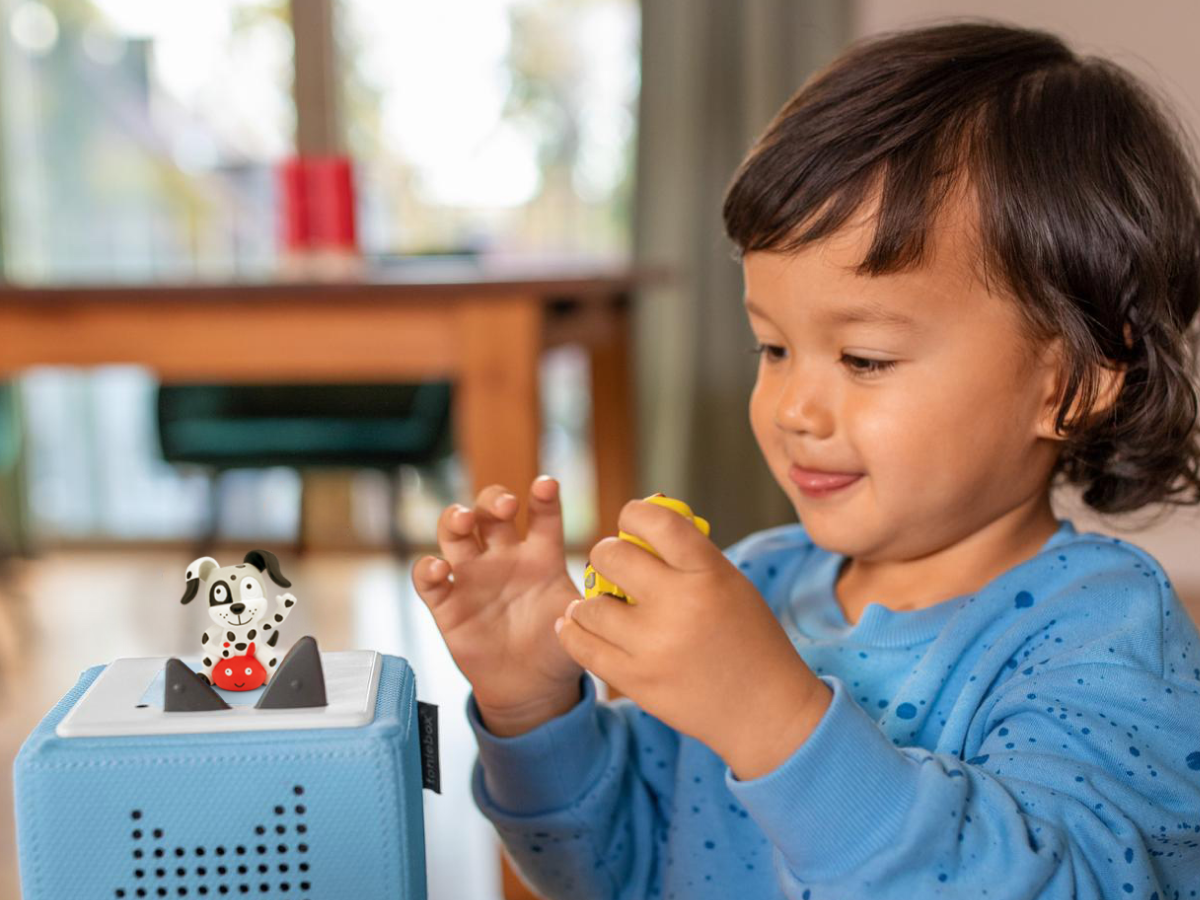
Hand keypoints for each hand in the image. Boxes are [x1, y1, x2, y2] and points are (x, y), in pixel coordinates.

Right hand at [412, 477, 583, 735]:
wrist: (531, 689)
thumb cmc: (557, 648)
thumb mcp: (577, 622)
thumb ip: (588, 604)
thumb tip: (607, 591)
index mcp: (540, 557)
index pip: (542, 516)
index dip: (543, 498)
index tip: (547, 485)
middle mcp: (504, 558)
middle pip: (489, 511)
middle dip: (493, 499)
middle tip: (506, 505)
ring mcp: (473, 577)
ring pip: (455, 533)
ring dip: (454, 519)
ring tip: (462, 519)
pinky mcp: (448, 604)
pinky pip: (430, 580)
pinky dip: (429, 569)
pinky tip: (441, 568)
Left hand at [556, 498, 831, 779]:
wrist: (764, 710)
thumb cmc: (748, 639)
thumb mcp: (731, 585)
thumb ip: (688, 556)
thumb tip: (637, 526)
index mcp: (708, 573)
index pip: (656, 521)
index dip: (634, 513)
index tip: (630, 521)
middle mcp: (678, 604)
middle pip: (611, 556)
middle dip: (606, 555)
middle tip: (612, 565)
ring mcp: (653, 645)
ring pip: (588, 606)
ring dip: (588, 602)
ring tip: (599, 605)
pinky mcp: (635, 680)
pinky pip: (581, 647)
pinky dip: (573, 631)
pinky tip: (576, 625)